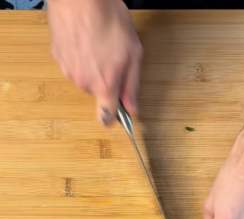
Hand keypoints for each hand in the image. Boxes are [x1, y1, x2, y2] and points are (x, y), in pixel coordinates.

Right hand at [48, 0, 141, 124]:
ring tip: (100, 46)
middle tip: (115, 60)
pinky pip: (73, 65)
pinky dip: (81, 58)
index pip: (106, 117)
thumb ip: (132, 85)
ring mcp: (68, 70)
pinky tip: (87, 41)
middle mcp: (83, 83)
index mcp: (105, 85)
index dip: (114, 118)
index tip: (119, 116)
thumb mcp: (134, 54)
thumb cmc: (110, 22)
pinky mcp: (57, 57)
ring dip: (93, 69)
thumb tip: (133, 109)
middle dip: (108, 82)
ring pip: (85, 79)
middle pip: (98, 93)